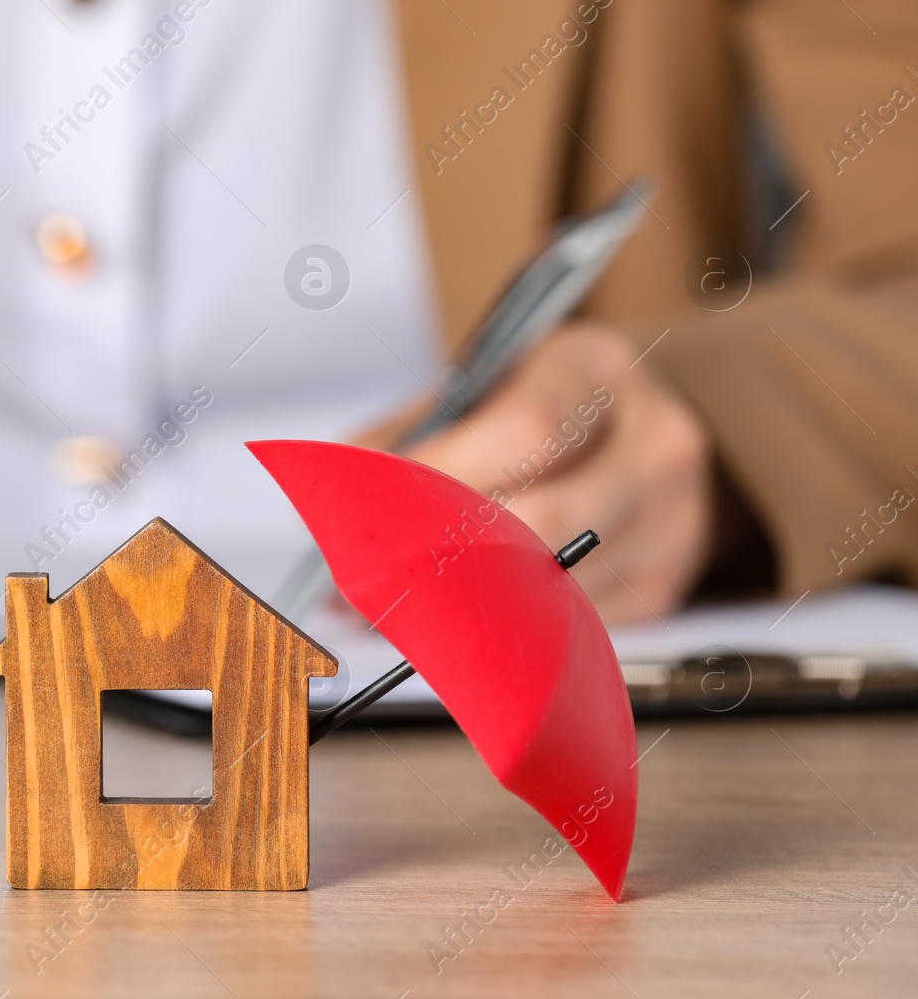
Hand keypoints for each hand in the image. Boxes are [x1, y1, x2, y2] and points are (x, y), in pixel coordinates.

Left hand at [355, 323, 713, 622]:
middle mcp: (654, 443)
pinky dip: (497, 628)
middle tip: (364, 574)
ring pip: (550, 587)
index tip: (372, 505)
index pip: (526, 431)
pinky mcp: (661, 587)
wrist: (643, 426)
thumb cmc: (541, 400)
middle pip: (540, 522)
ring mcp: (670, 521)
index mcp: (597, 370)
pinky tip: (448, 620)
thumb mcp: (482, 384)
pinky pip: (564, 623)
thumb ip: (409, 435)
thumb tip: (327, 501)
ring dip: (459, 605)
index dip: (440, 477)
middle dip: (440, 554)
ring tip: (387, 603)